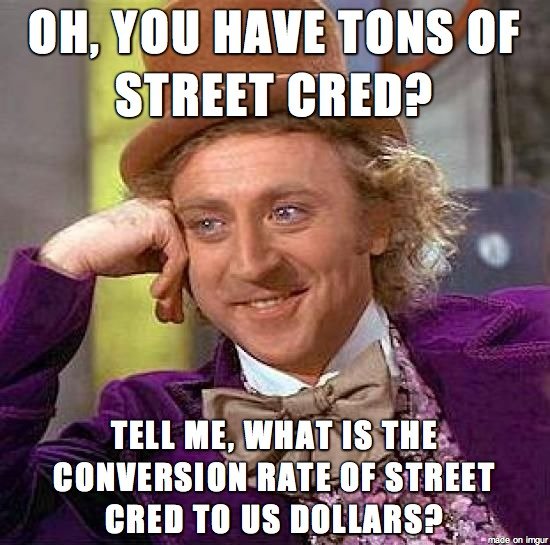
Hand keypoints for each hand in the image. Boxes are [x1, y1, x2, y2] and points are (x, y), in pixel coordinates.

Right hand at [39, 199, 186, 322]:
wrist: (75, 254)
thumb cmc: (102, 256)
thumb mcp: (143, 258)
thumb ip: (166, 260)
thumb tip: (191, 280)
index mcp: (157, 213)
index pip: (181, 248)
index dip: (178, 280)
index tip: (171, 307)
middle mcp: (162, 207)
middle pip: (185, 252)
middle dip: (179, 288)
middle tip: (173, 316)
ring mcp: (162, 211)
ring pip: (184, 257)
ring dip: (174, 289)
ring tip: (163, 310)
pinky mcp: (161, 220)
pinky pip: (178, 256)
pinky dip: (169, 279)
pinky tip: (155, 293)